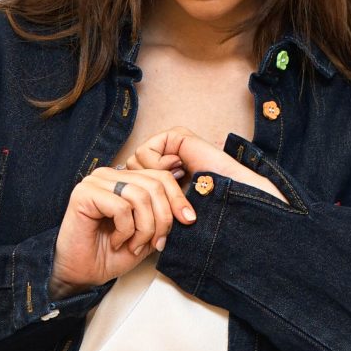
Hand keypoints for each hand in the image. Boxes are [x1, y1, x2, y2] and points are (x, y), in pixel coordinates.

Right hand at [50, 154, 195, 296]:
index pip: (162, 176)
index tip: (188, 221)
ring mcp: (96, 182)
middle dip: (162, 219)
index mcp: (126, 179)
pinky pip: (121, 207)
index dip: (178, 199)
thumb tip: (188, 205)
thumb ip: (164, 216)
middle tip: (155, 243)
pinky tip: (116, 242)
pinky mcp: (84, 194)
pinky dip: (125, 231)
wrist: (83, 275)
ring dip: (144, 228)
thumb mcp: (148, 234)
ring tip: (134, 245)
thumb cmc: (112, 255)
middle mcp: (110, 175)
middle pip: (154, 185)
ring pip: (140, 196)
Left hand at [128, 125, 286, 204]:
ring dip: (153, 177)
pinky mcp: (175, 136)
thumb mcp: (168, 212)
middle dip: (146, 186)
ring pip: (135, 161)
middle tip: (168, 192)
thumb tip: (121, 203)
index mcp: (166, 176)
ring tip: (175, 181)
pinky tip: (177, 169)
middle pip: (132, 171)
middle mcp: (166, 159)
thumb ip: (148, 203)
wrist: (229, 202)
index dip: (142, 197)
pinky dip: (156, 165)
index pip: (135, 183)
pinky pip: (146, 150)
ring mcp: (170, 146)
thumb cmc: (203, 214)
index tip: (161, 205)